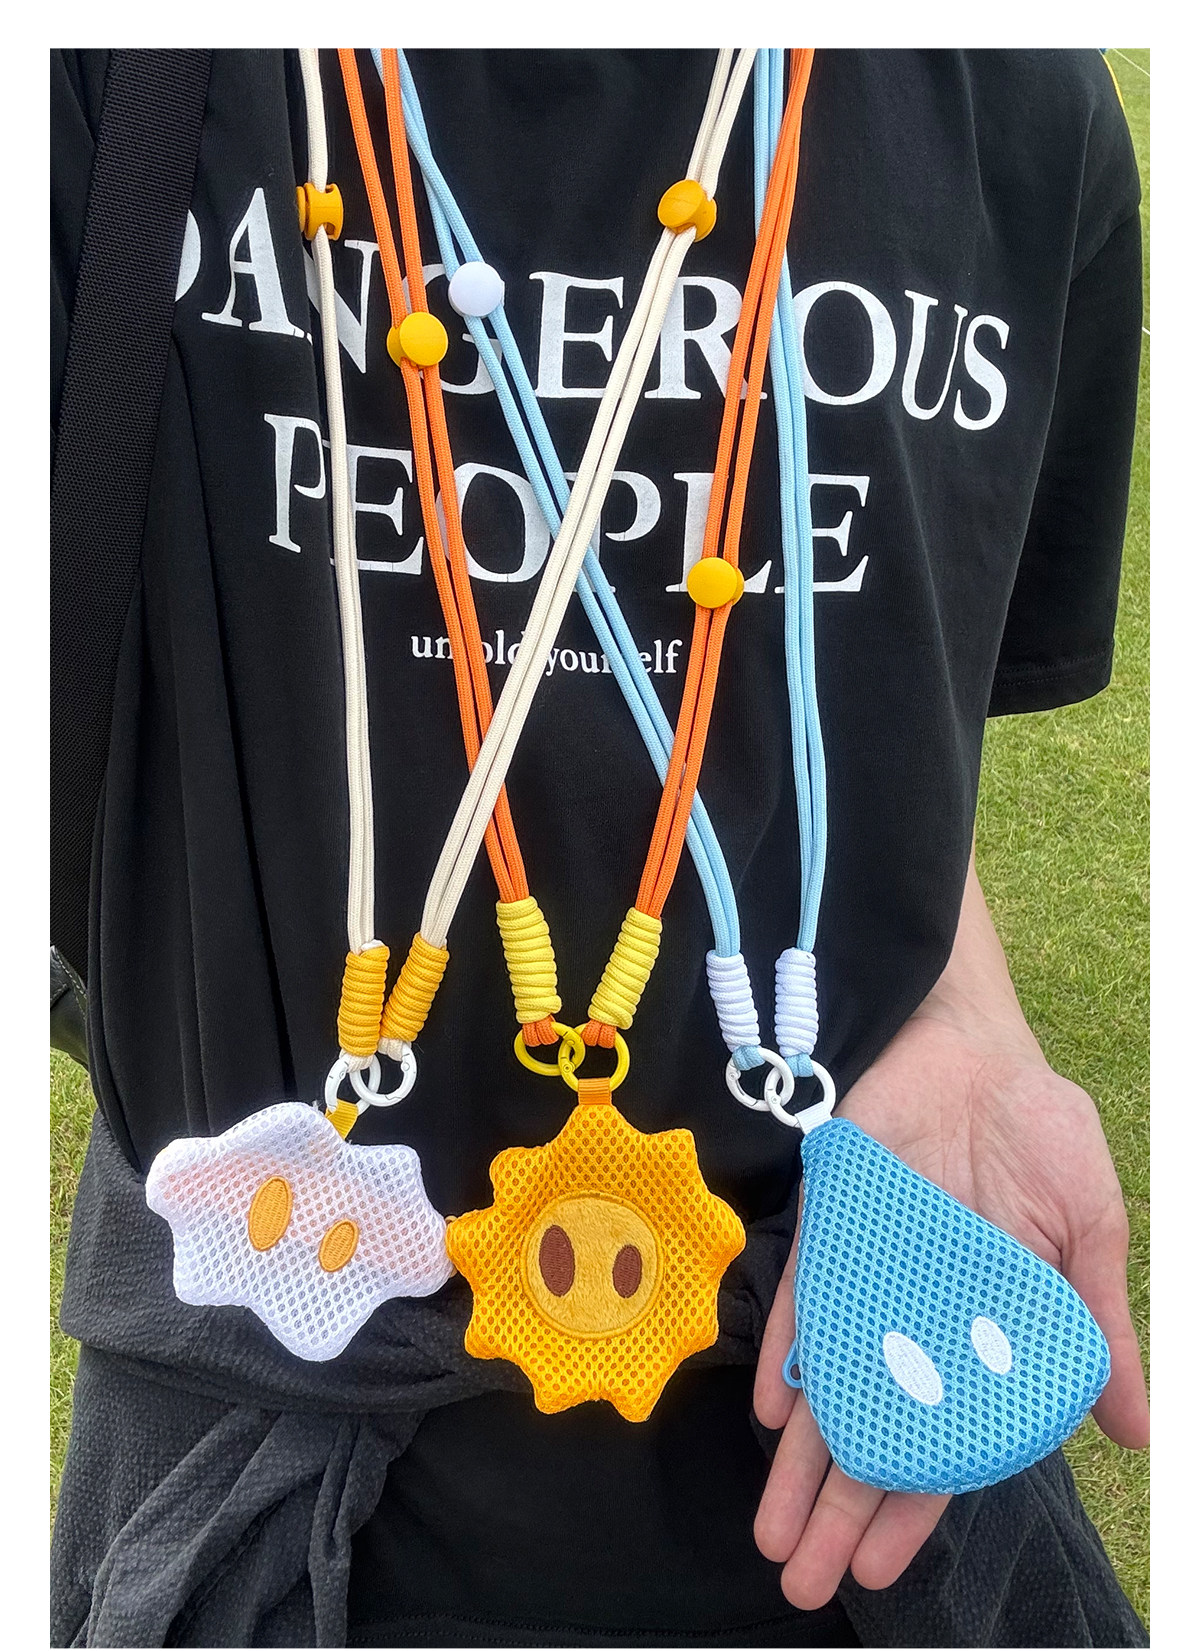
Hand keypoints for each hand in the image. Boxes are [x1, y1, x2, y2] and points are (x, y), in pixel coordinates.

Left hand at [752, 1007, 1148, 1609]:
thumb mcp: (1086, 1233)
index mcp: (982, 1334)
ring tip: (773, 1534)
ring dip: (798, 1460)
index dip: (912, 1508)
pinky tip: (772, 1410)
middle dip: (838, 1510)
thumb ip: (1094, 1331)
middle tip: (803, 1582)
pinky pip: (801, 1298)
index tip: (881, 1574)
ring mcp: (866, 1276)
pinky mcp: (829, 1227)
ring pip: (826, 1386)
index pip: (943, 1443)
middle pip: (873, 1432)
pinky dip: (786, 1351)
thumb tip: (1136, 1433)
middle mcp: (914, 1320)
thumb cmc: (1040, 1134)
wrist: (970, 1046)